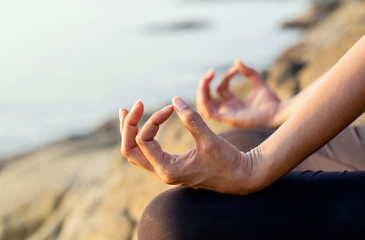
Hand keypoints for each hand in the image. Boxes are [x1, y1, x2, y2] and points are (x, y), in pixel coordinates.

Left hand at [119, 97, 256, 194]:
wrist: (241, 177)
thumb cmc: (227, 161)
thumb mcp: (210, 140)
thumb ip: (192, 119)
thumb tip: (174, 99)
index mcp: (168, 170)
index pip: (144, 140)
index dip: (153, 119)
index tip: (170, 108)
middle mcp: (162, 172)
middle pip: (130, 150)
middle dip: (129, 127)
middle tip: (134, 105)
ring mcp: (165, 170)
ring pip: (136, 153)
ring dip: (130, 132)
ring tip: (127, 112)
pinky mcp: (172, 165)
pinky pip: (147, 152)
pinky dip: (140, 137)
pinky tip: (142, 124)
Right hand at [196, 60, 280, 127]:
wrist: (278, 112)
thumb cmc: (272, 102)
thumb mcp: (258, 82)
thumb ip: (248, 72)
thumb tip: (237, 61)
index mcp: (234, 104)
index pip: (221, 89)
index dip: (226, 77)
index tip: (236, 68)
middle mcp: (228, 111)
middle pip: (207, 99)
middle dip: (205, 85)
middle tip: (210, 72)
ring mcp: (227, 116)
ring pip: (204, 106)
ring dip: (201, 91)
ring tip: (205, 78)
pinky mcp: (227, 118)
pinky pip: (208, 112)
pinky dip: (203, 100)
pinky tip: (206, 87)